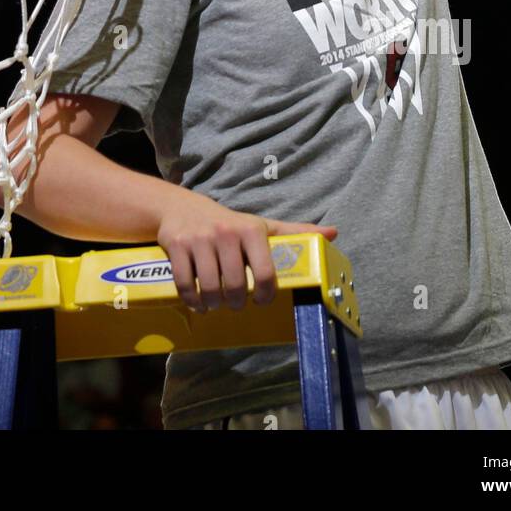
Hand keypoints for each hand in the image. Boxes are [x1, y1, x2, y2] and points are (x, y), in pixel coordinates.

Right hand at [157, 192, 337, 310]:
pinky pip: (185, 284)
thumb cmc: (229, 222)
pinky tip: (198, 301)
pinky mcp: (176, 245)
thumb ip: (295, 231)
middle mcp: (226, 233)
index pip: (265, 274)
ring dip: (213, 303)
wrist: (182, 207)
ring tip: (216, 302)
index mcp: (251, 230)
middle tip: (235, 303)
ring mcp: (199, 239)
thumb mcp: (261, 225)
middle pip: (235, 286)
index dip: (265, 295)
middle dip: (236, 302)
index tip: (262, 300)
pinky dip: (192, 300)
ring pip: (209, 288)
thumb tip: (333, 233)